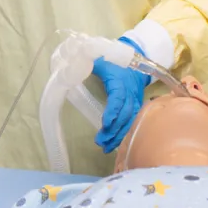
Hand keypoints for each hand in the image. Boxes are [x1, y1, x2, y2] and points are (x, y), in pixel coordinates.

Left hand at [92, 36, 150, 153]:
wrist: (137, 61)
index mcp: (120, 82)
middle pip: (124, 114)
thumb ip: (86, 64)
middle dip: (113, 130)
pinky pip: (133, 121)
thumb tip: (70, 68)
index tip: (105, 123)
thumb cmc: (114, 62)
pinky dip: (125, 133)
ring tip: (106, 148)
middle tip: (101, 143)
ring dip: (119, 135)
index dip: (112, 111)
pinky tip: (116, 143)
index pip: (118, 98)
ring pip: (129, 121)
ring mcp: (135, 101)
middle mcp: (130, 94)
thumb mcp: (101, 60)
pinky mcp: (137, 106)